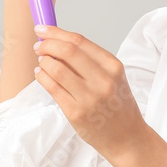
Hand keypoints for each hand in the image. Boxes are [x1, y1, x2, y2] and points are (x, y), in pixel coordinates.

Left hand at [31, 23, 148, 161]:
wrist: (127, 138)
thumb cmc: (118, 105)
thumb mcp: (113, 77)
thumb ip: (89, 60)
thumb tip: (58, 42)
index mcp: (113, 66)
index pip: (79, 41)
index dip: (57, 32)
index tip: (43, 29)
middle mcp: (103, 80)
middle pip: (67, 51)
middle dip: (47, 44)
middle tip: (39, 46)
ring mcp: (89, 97)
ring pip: (56, 69)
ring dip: (43, 61)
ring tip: (42, 61)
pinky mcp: (75, 112)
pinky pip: (52, 88)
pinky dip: (42, 77)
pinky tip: (41, 74)